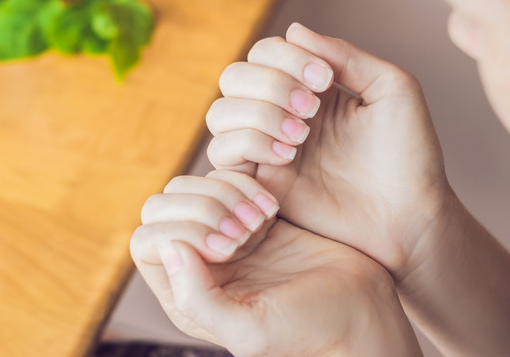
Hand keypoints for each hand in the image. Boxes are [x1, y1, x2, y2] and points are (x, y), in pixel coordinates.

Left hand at [130, 171, 420, 356]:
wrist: (361, 312)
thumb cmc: (308, 331)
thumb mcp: (250, 330)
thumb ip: (198, 299)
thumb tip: (168, 247)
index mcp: (185, 294)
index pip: (148, 241)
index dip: (182, 230)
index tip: (231, 248)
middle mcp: (198, 262)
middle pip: (163, 207)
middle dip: (203, 206)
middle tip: (248, 230)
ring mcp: (226, 235)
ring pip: (194, 186)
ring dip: (227, 193)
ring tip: (263, 220)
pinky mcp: (254, 214)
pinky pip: (229, 178)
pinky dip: (247, 185)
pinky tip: (272, 209)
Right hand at [205, 22, 453, 279]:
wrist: (410, 218)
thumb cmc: (410, 153)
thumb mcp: (392, 88)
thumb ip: (345, 54)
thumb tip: (293, 29)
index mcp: (312, 87)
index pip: (267, 52)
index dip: (285, 57)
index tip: (324, 80)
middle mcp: (283, 113)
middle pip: (235, 76)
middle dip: (269, 85)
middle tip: (311, 110)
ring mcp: (268, 149)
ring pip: (220, 113)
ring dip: (256, 115)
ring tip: (300, 137)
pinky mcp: (261, 184)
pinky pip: (222, 156)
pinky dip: (247, 145)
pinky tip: (287, 157)